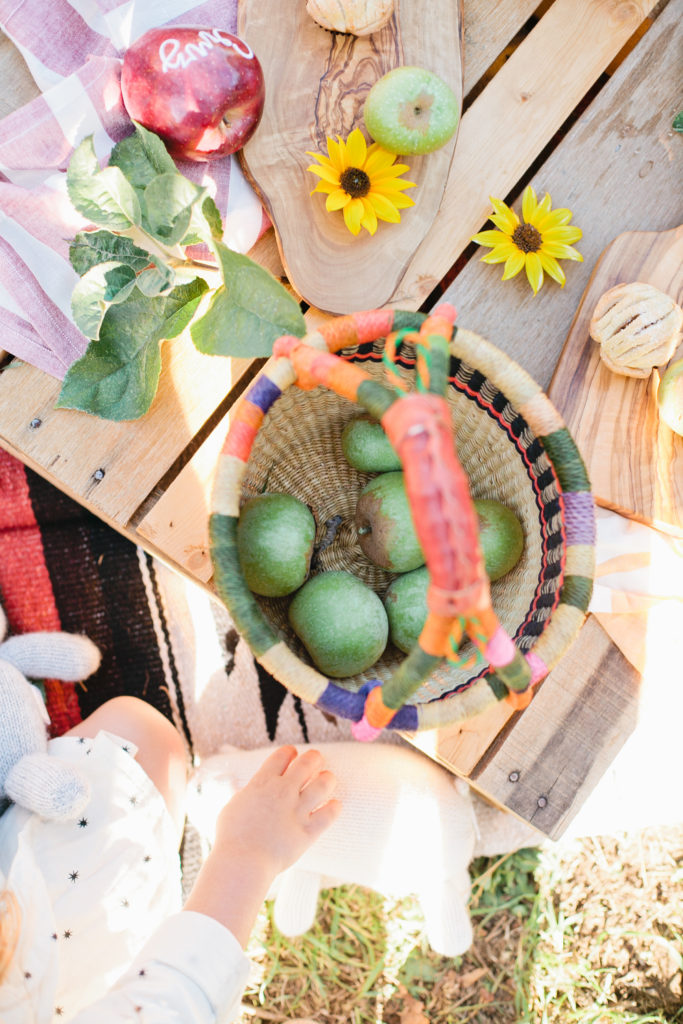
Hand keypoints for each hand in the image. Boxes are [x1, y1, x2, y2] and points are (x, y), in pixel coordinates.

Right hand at [213, 745, 340, 876]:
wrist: (242, 862)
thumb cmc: (232, 837)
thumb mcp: (233, 806)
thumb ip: (245, 794)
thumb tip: (246, 788)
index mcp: (262, 782)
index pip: (282, 755)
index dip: (290, 752)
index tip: (293, 754)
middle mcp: (283, 791)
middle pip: (306, 763)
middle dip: (314, 758)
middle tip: (317, 759)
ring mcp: (297, 810)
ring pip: (323, 784)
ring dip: (328, 778)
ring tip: (328, 778)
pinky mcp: (308, 831)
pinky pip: (329, 814)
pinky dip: (334, 807)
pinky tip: (334, 805)